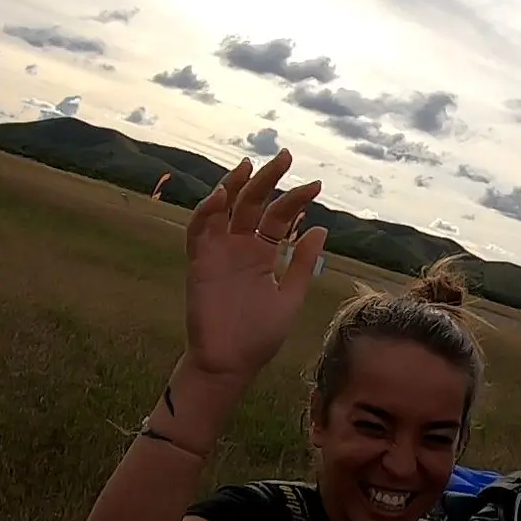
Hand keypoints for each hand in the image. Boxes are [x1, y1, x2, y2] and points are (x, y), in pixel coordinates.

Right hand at [181, 151, 326, 383]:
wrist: (231, 363)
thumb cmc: (259, 335)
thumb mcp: (290, 297)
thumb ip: (303, 264)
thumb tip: (321, 228)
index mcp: (264, 254)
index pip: (279, 216)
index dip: (296, 199)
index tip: (316, 185)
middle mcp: (241, 247)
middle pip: (253, 204)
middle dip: (268, 179)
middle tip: (285, 156)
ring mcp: (219, 253)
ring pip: (224, 209)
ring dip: (233, 186)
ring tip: (248, 166)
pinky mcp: (199, 263)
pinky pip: (199, 231)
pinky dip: (206, 212)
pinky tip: (220, 197)